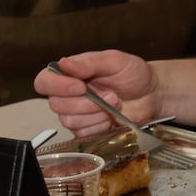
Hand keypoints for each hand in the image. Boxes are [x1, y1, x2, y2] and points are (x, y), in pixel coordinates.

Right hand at [34, 50, 157, 136]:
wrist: (152, 94)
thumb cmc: (133, 74)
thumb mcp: (115, 61)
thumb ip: (90, 62)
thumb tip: (64, 63)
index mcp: (69, 74)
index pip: (44, 82)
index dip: (57, 86)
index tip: (80, 86)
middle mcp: (68, 94)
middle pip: (57, 105)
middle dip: (87, 103)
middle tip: (111, 95)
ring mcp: (76, 114)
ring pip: (70, 121)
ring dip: (96, 114)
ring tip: (114, 104)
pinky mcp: (87, 130)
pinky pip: (83, 134)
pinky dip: (100, 126)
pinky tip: (111, 117)